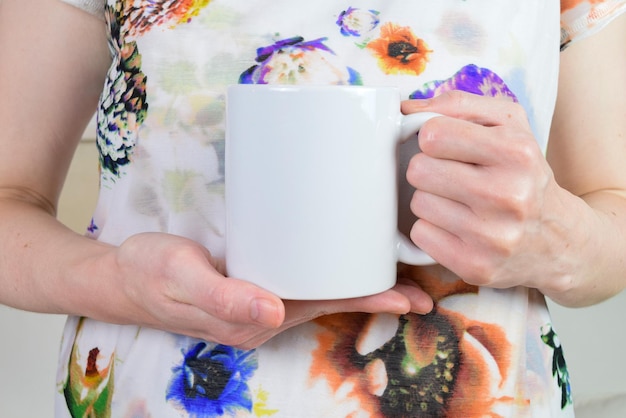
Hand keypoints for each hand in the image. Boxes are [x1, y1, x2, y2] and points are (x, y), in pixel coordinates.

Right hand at [106, 232, 432, 348]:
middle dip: (376, 292)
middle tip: (420, 282)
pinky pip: (301, 277)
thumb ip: (223, 296)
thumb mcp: (180, 277)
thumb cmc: (149, 273)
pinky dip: (329, 268)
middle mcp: (266, 312)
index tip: (408, 296)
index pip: (326, 307)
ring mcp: (261, 299)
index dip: (368, 300)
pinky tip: (340, 253)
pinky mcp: (253, 280)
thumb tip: (273, 314)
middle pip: (333, 300)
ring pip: (321, 289)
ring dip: (357, 280)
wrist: (122, 274)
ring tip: (392, 265)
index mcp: (256, 319)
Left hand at [402, 91, 580, 291]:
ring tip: (459, 203)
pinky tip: (457, 227)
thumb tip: (404, 106)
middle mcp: (507, 195)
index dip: (433, 139)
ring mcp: (492, 236)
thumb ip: (457, 104)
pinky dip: (432, 229)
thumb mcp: (508, 125)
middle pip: (419, 170)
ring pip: (417, 203)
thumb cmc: (523, 173)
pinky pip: (420, 235)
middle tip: (452, 177)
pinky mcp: (476, 266)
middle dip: (429, 169)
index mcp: (516, 152)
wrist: (557, 239)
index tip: (447, 147)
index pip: (433, 134)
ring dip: (430, 200)